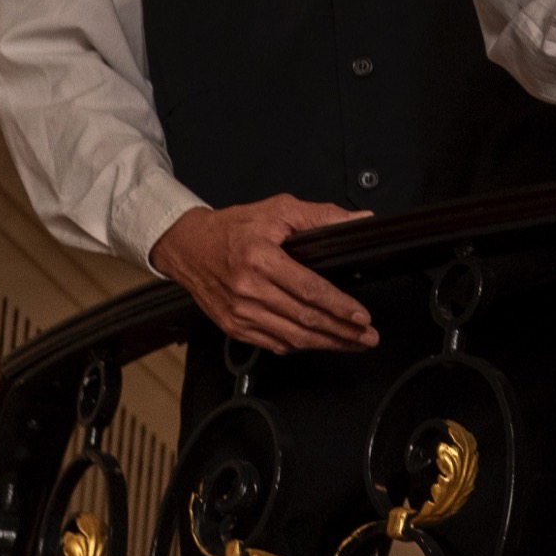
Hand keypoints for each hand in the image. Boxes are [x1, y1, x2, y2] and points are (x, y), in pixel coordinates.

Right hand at [151, 198, 377, 353]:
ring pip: (290, 337)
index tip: (362, 316)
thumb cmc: (231, 228)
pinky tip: (318, 343)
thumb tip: (360, 219)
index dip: (339, 306)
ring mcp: (238, 312)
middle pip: (304, 319)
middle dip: (342, 331)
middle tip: (368, 336)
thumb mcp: (278, 210)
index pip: (309, 290)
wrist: (187, 245)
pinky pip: (271, 343)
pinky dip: (298, 345)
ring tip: (352, 343)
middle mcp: (248, 289)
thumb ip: (321, 216)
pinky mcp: (232, 325)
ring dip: (325, 343)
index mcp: (261, 259)